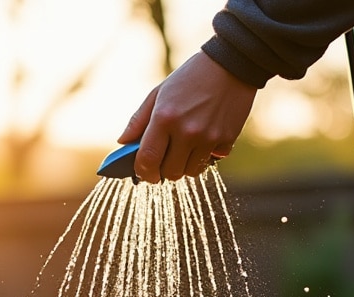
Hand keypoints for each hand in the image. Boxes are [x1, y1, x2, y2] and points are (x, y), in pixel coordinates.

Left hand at [119, 51, 258, 183]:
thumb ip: (138, 120)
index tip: (144, 174)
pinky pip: (212, 161)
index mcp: (164, 118)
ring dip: (185, 166)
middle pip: (170, 172)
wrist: (231, 64)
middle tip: (164, 161)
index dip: (143, 172)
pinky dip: (206, 156)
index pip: (147, 160)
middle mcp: (186, 131)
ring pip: (191, 172)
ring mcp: (208, 137)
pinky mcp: (227, 139)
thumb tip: (122, 142)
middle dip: (164, 171)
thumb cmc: (189, 78)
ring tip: (185, 150)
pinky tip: (205, 139)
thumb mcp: (159, 93)